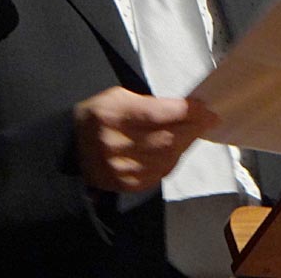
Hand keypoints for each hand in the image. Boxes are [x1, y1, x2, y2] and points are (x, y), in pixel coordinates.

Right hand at [74, 86, 217, 192]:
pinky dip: (173, 159)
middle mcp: (115, 144)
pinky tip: (178, 148)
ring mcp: (120, 168)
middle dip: (192, 128)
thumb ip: (150, 104)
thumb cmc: (100, 113)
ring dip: (186, 144)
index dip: (185, 112)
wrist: (72, 144)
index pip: (156, 115)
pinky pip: (159, 174)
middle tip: (209, 119)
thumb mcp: (118, 96)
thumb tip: (185, 110)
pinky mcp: (125, 185)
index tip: (205, 108)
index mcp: (112, 114)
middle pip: (165, 139)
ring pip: (166, 158)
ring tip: (196, 131)